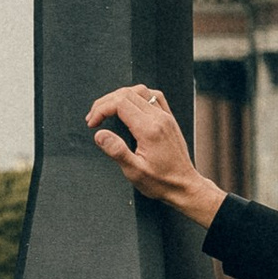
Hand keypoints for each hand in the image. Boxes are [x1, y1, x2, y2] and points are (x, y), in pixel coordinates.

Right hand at [86, 84, 222, 229]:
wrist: (185, 186)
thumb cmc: (162, 182)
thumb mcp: (135, 171)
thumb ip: (117, 151)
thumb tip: (100, 135)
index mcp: (150, 129)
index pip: (120, 103)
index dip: (101, 109)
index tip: (92, 123)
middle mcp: (159, 118)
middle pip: (127, 94)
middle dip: (105, 102)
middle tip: (93, 118)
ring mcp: (166, 117)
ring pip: (140, 91)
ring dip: (120, 96)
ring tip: (106, 110)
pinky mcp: (169, 120)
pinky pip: (154, 97)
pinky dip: (137, 96)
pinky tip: (130, 104)